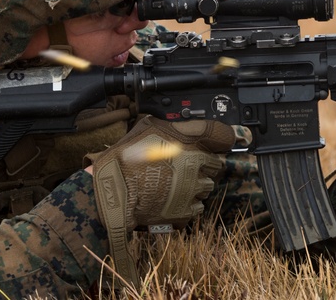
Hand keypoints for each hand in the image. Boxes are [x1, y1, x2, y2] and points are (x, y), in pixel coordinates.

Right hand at [87, 116, 234, 284]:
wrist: (113, 194)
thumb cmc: (125, 159)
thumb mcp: (148, 128)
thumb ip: (171, 126)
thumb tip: (183, 123)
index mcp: (189, 142)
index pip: (222, 135)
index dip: (220, 139)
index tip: (219, 141)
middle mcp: (196, 165)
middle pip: (215, 164)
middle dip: (203, 165)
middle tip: (186, 167)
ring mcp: (193, 189)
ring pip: (206, 186)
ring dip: (196, 185)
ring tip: (176, 185)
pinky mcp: (186, 211)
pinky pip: (197, 206)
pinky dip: (188, 204)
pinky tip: (172, 199)